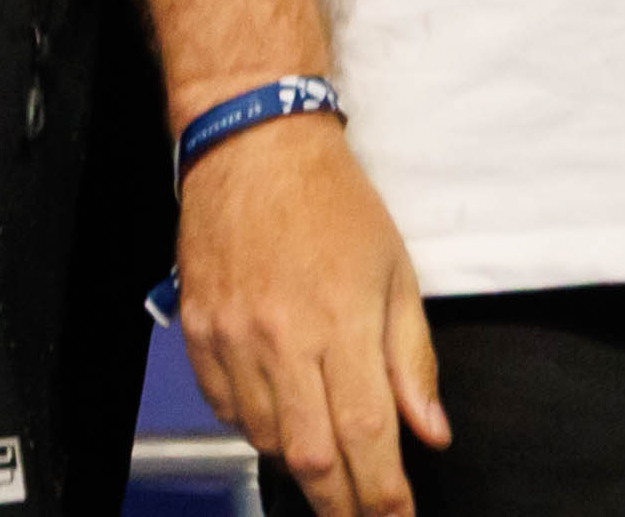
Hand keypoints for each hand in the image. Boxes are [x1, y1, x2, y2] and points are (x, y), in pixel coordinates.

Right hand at [172, 115, 446, 516]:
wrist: (252, 144)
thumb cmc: (332, 202)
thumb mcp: (397, 275)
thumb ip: (412, 360)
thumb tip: (429, 432)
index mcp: (340, 323)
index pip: (368, 437)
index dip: (384, 496)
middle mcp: (280, 337)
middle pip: (310, 454)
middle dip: (340, 500)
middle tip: (360, 513)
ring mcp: (229, 333)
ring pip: (263, 435)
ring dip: (298, 461)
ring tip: (324, 459)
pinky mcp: (195, 324)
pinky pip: (222, 402)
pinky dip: (251, 424)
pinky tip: (276, 415)